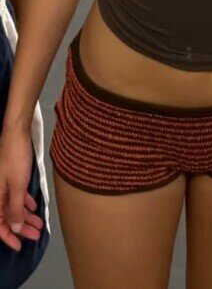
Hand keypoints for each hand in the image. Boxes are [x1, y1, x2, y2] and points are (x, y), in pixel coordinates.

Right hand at [0, 128, 43, 251]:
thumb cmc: (15, 159)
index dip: (8, 238)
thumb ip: (15, 209)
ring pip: (14, 206)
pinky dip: (24, 202)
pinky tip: (34, 206)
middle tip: (37, 235)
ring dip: (26, 216)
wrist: (17, 132)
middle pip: (8, 217)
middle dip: (22, 228)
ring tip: (39, 224)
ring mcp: (4, 184)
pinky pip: (16, 194)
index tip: (20, 246)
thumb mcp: (17, 186)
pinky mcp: (11, 176)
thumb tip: (14, 229)